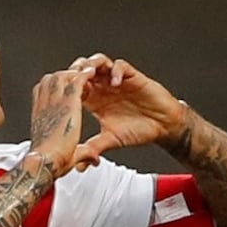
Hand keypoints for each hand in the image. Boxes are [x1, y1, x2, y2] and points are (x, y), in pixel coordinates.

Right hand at [29, 67, 98, 176]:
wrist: (44, 163)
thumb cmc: (50, 163)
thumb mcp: (65, 154)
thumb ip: (82, 153)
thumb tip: (93, 159)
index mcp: (40, 116)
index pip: (42, 92)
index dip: (54, 88)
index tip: (66, 92)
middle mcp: (45, 106)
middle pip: (50, 79)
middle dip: (64, 77)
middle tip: (77, 81)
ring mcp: (55, 102)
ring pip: (62, 75)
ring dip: (73, 74)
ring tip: (84, 77)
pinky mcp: (68, 103)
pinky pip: (76, 79)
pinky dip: (84, 75)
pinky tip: (92, 74)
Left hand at [67, 53, 188, 157]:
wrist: (163, 127)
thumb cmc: (138, 131)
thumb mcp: (111, 140)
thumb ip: (94, 147)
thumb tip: (78, 165)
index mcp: (95, 101)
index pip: (74, 87)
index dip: (67, 88)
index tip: (64, 95)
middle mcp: (104, 88)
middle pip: (82, 69)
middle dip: (75, 72)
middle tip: (73, 81)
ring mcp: (117, 81)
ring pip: (99, 61)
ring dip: (92, 65)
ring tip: (90, 76)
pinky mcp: (132, 77)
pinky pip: (120, 66)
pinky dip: (115, 71)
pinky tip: (115, 84)